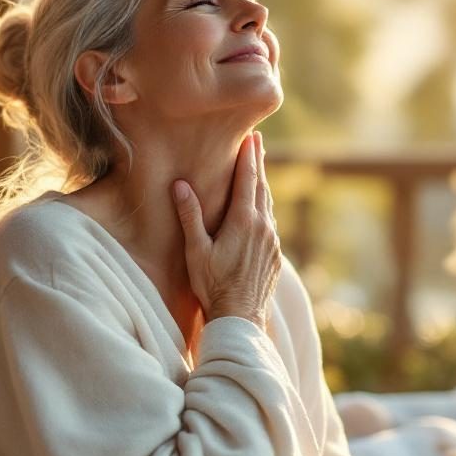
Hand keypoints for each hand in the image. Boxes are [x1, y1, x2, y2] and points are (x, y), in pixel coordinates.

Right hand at [172, 131, 280, 329]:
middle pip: (261, 187)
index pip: (247, 180)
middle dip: (258, 163)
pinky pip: (271, 222)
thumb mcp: (196, 251)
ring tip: (258, 168)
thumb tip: (180, 185)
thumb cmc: (213, 286)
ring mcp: (272, 241)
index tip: (251, 137)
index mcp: (243, 221)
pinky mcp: (275, 254)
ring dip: (262, 184)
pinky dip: (265, 207)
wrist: (241, 318)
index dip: (248, 157)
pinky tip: (261, 208)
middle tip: (258, 142)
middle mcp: (263, 227)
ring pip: (268, 204)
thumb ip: (190, 216)